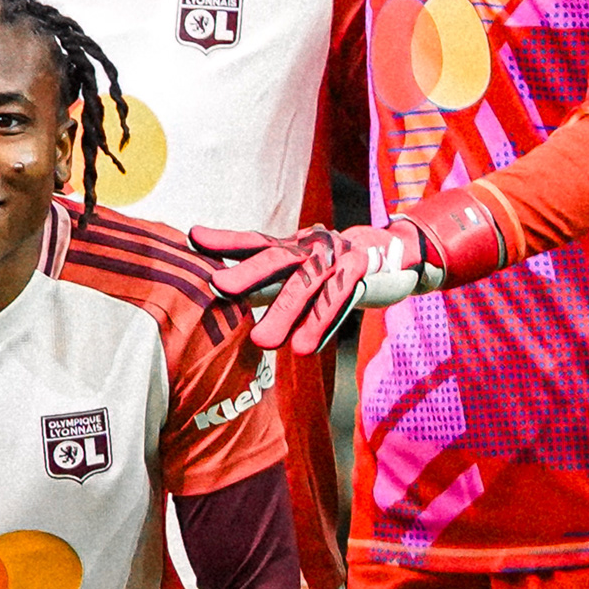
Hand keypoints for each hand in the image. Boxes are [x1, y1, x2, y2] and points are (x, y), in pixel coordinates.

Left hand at [189, 217, 439, 356]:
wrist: (395, 254)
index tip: (193, 239)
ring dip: (284, 313)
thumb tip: (218, 299)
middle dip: (247, 272)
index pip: (254, 241)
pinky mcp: (361, 271)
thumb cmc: (332, 269)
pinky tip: (303, 348)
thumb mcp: (298, 270)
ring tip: (262, 342)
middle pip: (275, 258)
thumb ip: (263, 284)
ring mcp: (337, 257)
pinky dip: (320, 324)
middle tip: (219, 287)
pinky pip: (338, 301)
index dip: (225, 241)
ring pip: (306, 284)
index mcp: (291, 245)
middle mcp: (310, 246)